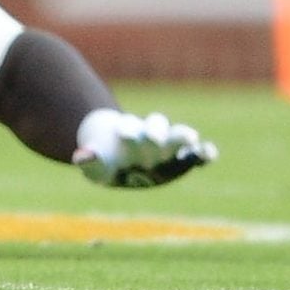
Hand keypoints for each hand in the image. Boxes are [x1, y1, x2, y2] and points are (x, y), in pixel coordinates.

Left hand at [74, 109, 215, 188]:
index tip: (123, 132)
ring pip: (176, 134)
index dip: (126, 129)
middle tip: (154, 137)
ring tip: (191, 139)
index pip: (128, 128)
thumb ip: (90, 161)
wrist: (121, 152)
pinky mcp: (182, 157)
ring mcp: (167, 144)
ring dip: (182, 136)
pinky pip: (197, 153)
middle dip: (155, 130)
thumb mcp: (96, 164)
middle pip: (155, 125)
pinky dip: (204, 152)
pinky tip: (209, 154)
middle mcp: (149, 135)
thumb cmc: (107, 158)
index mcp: (127, 134)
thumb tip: (80, 157)